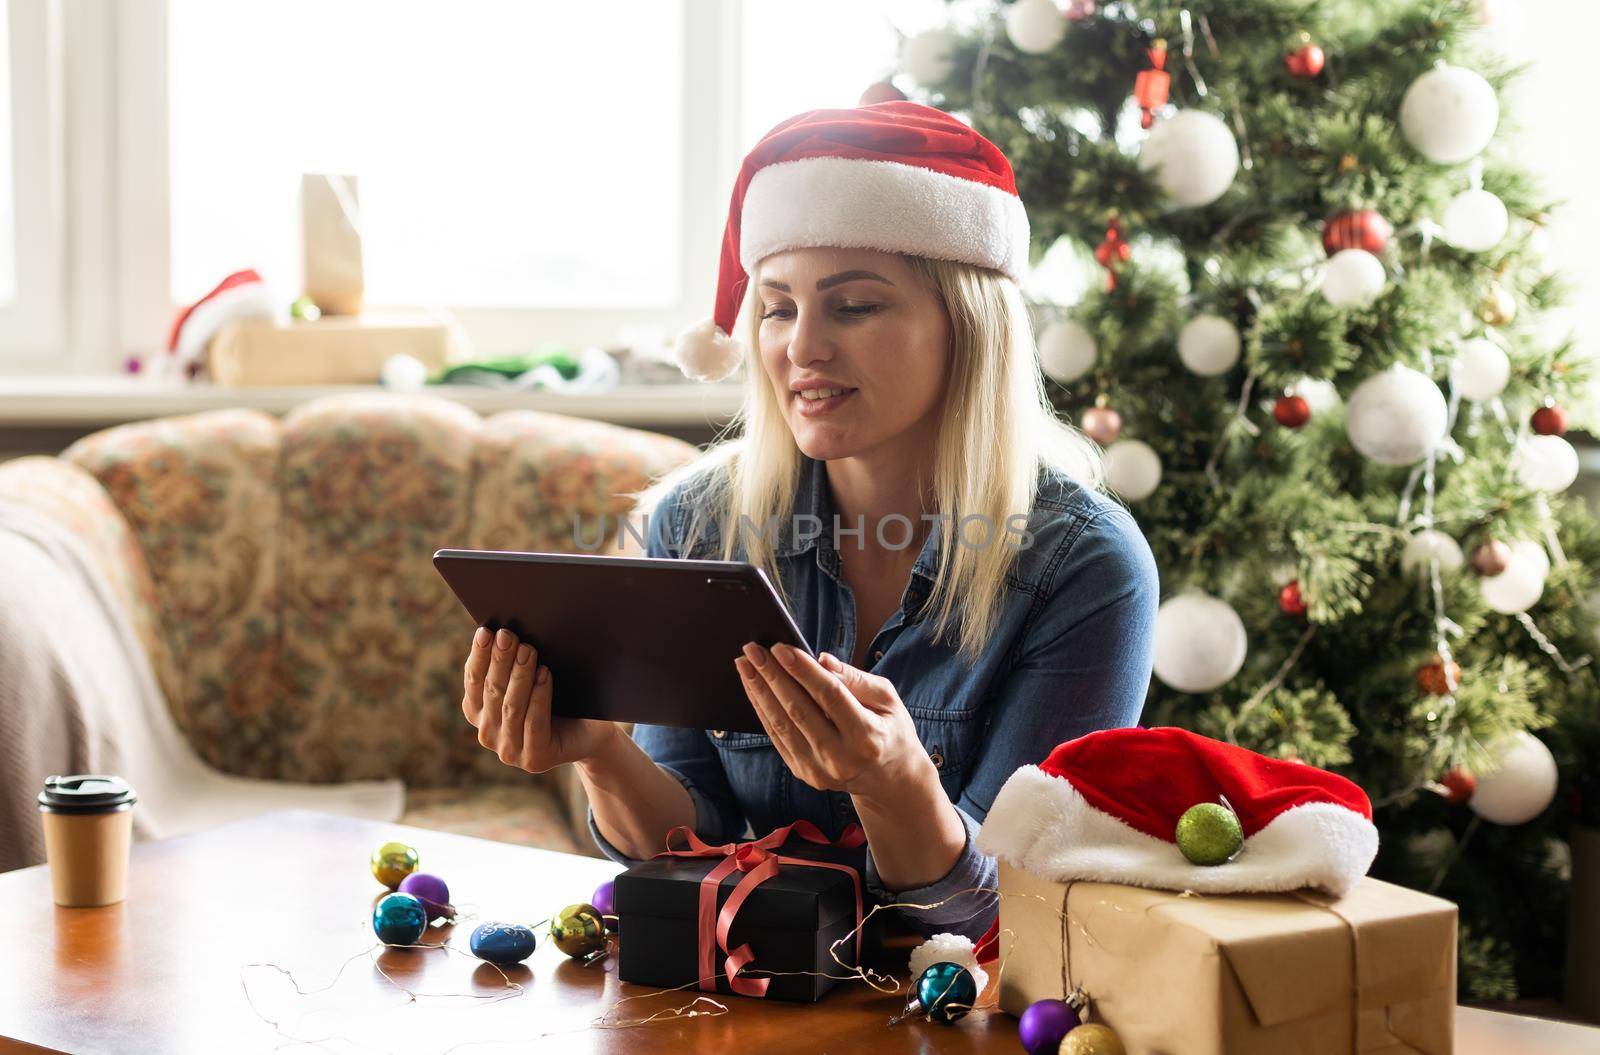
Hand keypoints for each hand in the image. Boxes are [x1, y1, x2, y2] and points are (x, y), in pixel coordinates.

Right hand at [462, 627, 618, 773]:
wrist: (589, 732)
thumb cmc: (557, 698)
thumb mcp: (529, 680)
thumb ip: (511, 664)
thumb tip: (502, 631)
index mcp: (479, 713)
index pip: (473, 681)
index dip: (479, 656)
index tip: (486, 631)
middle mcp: (488, 734)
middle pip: (492, 691)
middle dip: (499, 660)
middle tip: (508, 635)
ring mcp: (509, 751)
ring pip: (511, 707)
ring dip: (519, 676)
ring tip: (528, 650)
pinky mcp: (534, 759)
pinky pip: (534, 722)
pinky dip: (539, 696)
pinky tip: (545, 674)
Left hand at [733, 642, 932, 805]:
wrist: (889, 780)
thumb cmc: (890, 730)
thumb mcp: (888, 700)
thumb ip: (857, 679)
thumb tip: (822, 660)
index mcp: (867, 736)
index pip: (829, 696)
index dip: (803, 670)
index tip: (780, 647)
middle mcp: (841, 758)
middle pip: (798, 710)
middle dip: (771, 676)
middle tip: (752, 649)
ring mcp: (820, 770)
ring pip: (781, 725)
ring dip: (759, 692)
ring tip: (744, 664)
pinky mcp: (805, 773)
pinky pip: (777, 738)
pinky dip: (762, 711)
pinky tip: (753, 688)